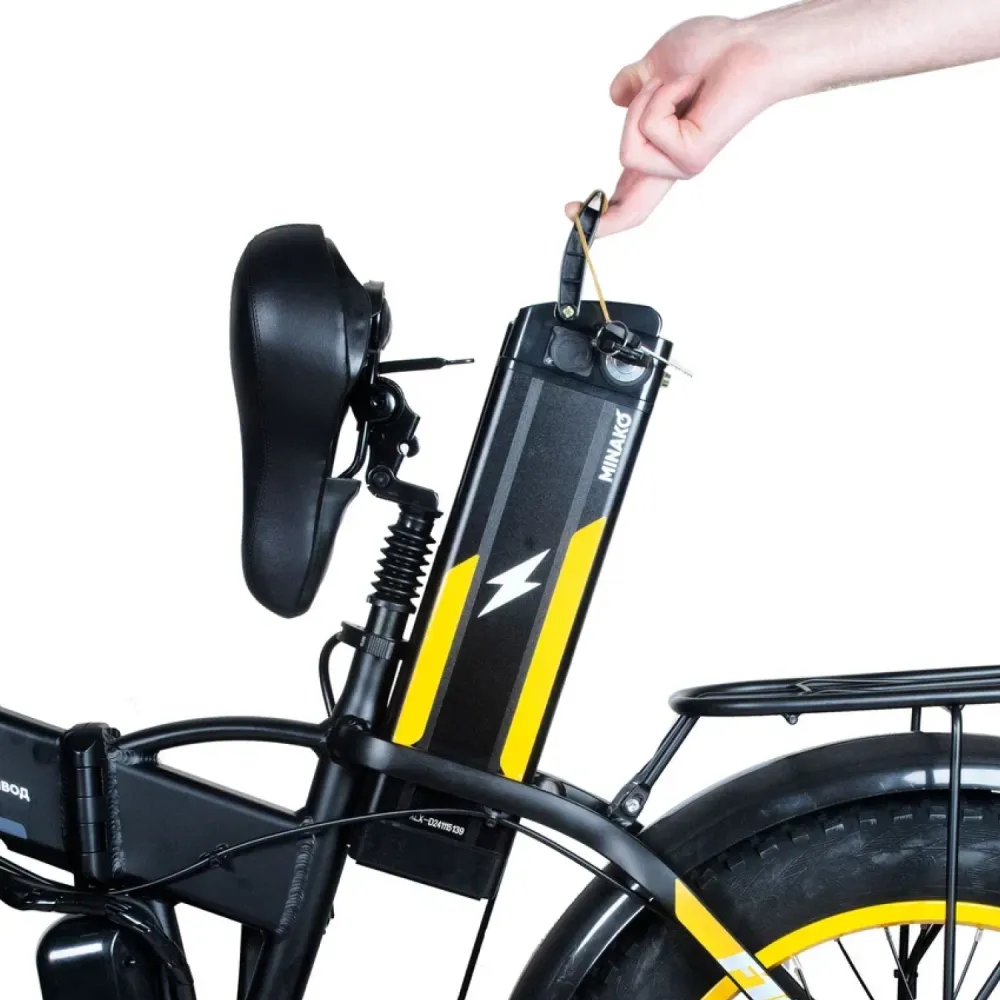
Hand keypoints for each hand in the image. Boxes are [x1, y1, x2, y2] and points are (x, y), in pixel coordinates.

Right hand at [567, 16, 782, 236]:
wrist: (747, 46)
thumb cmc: (711, 52)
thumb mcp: (655, 68)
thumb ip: (633, 85)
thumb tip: (616, 94)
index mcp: (659, 151)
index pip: (628, 192)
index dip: (599, 211)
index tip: (571, 213)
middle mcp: (670, 165)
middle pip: (631, 212)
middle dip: (599, 219)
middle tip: (567, 211)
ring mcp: (681, 165)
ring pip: (627, 151)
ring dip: (642, 106)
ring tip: (672, 85)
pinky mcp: (691, 158)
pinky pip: (650, 129)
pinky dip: (661, 97)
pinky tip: (687, 87)